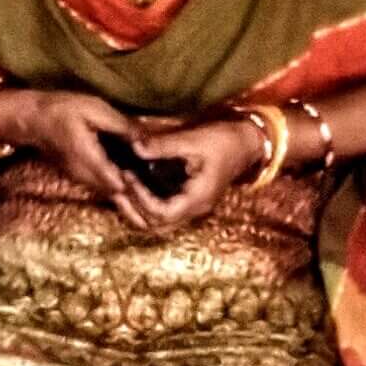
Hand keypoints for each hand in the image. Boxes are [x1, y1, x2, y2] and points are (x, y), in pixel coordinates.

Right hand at [0, 86, 153, 207]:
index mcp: (89, 159)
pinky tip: (140, 186)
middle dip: (141, 199)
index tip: (161, 184)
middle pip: (119, 197)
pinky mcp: (82, 177)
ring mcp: (83, 179)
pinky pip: (106, 189)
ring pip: (112, 196)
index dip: (140, 187)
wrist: (32, 120)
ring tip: (159, 197)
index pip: (120, 184)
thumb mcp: (95, 109)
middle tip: (166, 199)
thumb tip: (147, 138)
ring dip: (133, 198)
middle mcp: (86, 176)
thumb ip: (122, 126)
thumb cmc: (62, 109)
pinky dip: (123, 190)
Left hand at [117, 113, 264, 234]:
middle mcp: (195, 209)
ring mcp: (193, 207)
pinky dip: (147, 206)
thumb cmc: (224, 140)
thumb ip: (164, 145)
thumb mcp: (194, 139)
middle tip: (117, 186)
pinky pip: (164, 213)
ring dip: (138, 211)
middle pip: (157, 226)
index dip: (140, 198)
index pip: (162, 213)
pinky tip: (136, 187)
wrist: (247, 142)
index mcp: (197, 198)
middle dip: (133, 209)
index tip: (127, 176)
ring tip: (122, 189)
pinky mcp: (190, 201)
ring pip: (160, 223)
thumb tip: (135, 146)